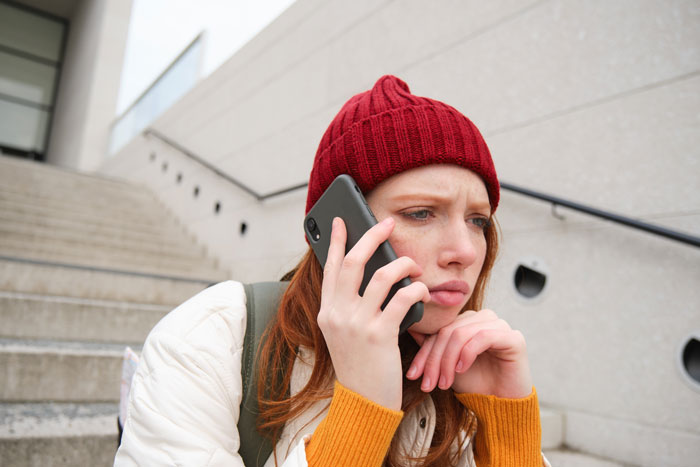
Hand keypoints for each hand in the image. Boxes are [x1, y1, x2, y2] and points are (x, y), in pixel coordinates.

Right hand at [317, 217, 430, 409]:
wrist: (363, 402)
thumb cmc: (359, 366)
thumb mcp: (344, 334)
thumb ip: (349, 306)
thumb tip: (370, 273)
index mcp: (327, 311)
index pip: (329, 267)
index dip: (335, 241)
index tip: (341, 221)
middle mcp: (337, 314)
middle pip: (354, 261)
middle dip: (372, 236)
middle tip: (387, 224)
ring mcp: (357, 324)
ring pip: (383, 275)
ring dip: (405, 264)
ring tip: (414, 266)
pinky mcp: (379, 335)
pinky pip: (403, 298)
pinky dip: (416, 288)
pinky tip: (421, 290)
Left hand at [406, 309, 531, 398]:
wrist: (501, 404)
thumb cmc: (476, 383)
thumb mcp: (447, 365)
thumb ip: (432, 345)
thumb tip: (409, 327)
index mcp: (467, 321)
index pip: (439, 330)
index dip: (424, 353)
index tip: (413, 374)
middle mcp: (483, 318)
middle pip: (448, 331)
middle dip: (434, 360)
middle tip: (428, 383)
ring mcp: (499, 325)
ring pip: (461, 333)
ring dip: (448, 361)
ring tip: (444, 382)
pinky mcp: (513, 337)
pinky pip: (483, 337)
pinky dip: (467, 353)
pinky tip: (461, 369)